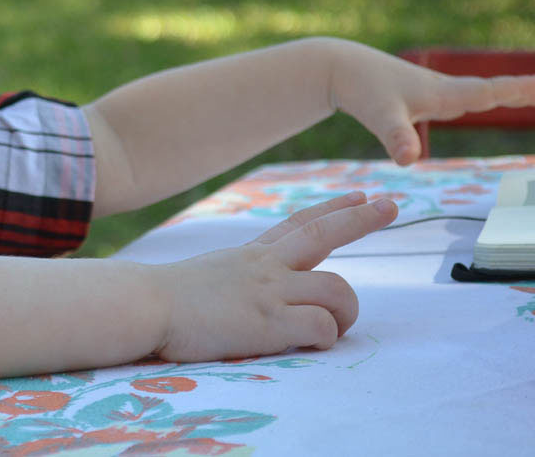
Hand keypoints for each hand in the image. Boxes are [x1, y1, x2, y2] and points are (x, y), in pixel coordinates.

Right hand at [151, 191, 396, 362]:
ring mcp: (270, 291)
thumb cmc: (164, 299)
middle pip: (325, 235)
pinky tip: (307, 344)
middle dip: (362, 219)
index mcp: (252, 255)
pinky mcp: (270, 322)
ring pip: (338, 291)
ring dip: (344, 313)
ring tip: (329, 328)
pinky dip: (324, 338)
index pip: (300, 223)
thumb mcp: (209, 274)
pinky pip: (321, 328)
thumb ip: (238, 278)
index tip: (362, 194)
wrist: (145, 303)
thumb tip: (250, 294)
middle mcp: (266, 265)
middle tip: (392, 206)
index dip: (335, 209)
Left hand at [328, 39, 534, 164]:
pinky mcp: (416, 96)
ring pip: (473, 93)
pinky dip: (474, 98)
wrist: (336, 67)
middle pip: (490, 91)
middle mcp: (443, 90)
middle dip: (521, 91)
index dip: (521, 92)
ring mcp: (430, 91)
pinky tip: (473, 103)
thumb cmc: (361, 88)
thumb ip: (397, 136)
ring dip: (502, 93)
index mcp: (444, 93)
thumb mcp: (381, 115)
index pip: (492, 92)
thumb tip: (410, 160)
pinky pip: (454, 98)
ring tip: (529, 94)